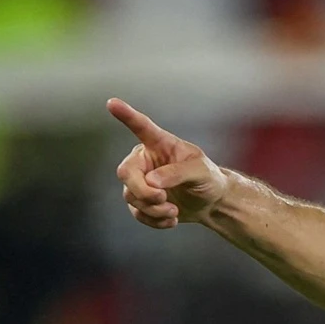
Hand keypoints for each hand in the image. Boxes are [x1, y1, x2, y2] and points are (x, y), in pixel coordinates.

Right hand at [109, 98, 228, 228]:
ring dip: (152, 209)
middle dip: (142, 191)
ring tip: (174, 211)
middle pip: (126, 173)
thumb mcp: (200, 171)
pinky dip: (153, 220)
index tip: (112, 103)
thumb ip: (177, 172)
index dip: (127, 115)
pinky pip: (137, 213)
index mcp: (159, 144)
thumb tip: (151, 181)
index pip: (141, 127)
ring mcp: (141, 181)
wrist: (212, 201)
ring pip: (131, 197)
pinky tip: (172, 220)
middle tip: (162, 199)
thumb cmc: (208, 178)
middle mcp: (145, 160)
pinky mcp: (141, 201)